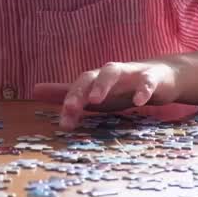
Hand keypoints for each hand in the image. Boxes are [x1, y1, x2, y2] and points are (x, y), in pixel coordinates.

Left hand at [33, 60, 180, 128]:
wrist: (163, 75)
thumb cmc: (123, 86)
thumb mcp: (94, 93)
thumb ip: (66, 93)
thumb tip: (34, 90)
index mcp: (95, 79)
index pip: (76, 88)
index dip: (68, 103)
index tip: (63, 124)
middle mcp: (109, 73)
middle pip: (90, 77)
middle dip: (78, 92)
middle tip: (69, 108)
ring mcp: (130, 73)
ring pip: (113, 72)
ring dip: (103, 84)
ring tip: (96, 100)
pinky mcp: (152, 77)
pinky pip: (146, 81)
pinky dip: (142, 90)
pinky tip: (139, 102)